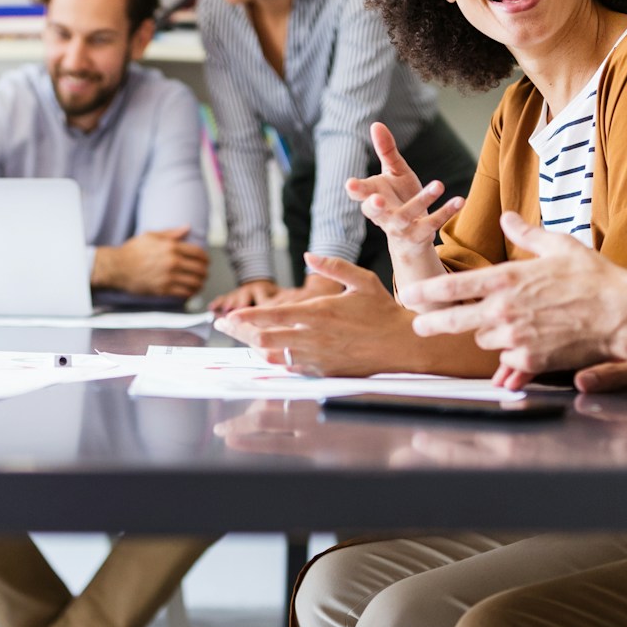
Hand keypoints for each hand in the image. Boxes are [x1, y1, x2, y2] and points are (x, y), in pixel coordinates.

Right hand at [94, 227, 210, 298]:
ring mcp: (168, 277)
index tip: (206, 261)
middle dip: (205, 271)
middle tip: (204, 273)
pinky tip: (190, 291)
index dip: (205, 258)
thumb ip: (171, 233)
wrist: (117, 267)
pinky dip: (191, 293)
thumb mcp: (150, 235)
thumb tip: (187, 227)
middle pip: (200, 269)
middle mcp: (172, 262)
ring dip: (200, 283)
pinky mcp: (163, 290)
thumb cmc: (132, 251)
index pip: (198, 253)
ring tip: (200, 283)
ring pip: (195, 282)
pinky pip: (184, 293)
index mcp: (171, 247)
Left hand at [216, 255, 412, 376]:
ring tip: (244, 337)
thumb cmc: (382, 310)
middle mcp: (314, 338)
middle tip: (223, 326)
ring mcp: (318, 358)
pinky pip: (291, 367)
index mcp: (320, 313)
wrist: (403, 346)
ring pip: (274, 357)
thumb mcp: (362, 279)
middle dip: (239, 334)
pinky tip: (270, 351)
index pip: (273, 317)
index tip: (227, 318)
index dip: (246, 319)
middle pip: (264, 340)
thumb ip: (333, 266)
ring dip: (255, 348)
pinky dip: (276, 359)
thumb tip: (307, 255)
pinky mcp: (324, 372)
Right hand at [344, 122, 464, 254]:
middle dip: (374, 207)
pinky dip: (446, 212)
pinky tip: (459, 200)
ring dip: (422, 200)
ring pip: (406, 215)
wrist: (412, 234)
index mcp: (373, 196)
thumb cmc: (399, 197)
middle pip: (374, 212)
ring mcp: (400, 226)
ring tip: (438, 184)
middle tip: (377, 199)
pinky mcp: (419, 234)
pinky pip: (432, 223)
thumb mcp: (394, 172)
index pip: (359, 193)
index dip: (355, 189)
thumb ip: (386, 150)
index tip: (351, 183)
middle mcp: (383, 214)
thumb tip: (376, 124)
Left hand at [405, 210, 626, 382]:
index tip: (410, 295)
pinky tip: (524, 347)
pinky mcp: (530, 361)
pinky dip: (512, 356)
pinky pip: (508, 361)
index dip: (425, 293)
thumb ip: (526, 233)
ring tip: (511, 325)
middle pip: (452, 321)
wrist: (621, 315)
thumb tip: (508, 217)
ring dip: (489, 334)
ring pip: (484, 340)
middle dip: (431, 323)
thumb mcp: (558, 246)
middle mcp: (503, 310)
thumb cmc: (593, 278)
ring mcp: (515, 338)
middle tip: (419, 326)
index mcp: (505, 279)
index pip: (452, 287)